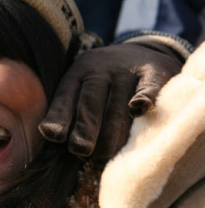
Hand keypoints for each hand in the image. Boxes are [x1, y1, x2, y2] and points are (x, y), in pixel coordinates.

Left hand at [39, 41, 182, 165]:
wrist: (142, 52)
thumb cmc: (103, 84)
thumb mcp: (80, 88)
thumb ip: (67, 111)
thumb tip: (52, 140)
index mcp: (76, 75)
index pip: (64, 97)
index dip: (59, 117)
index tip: (54, 136)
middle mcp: (99, 71)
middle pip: (90, 103)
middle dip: (85, 128)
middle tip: (81, 150)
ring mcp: (126, 71)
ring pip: (118, 104)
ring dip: (112, 132)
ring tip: (106, 155)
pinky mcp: (153, 70)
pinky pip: (148, 86)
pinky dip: (144, 97)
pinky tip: (138, 110)